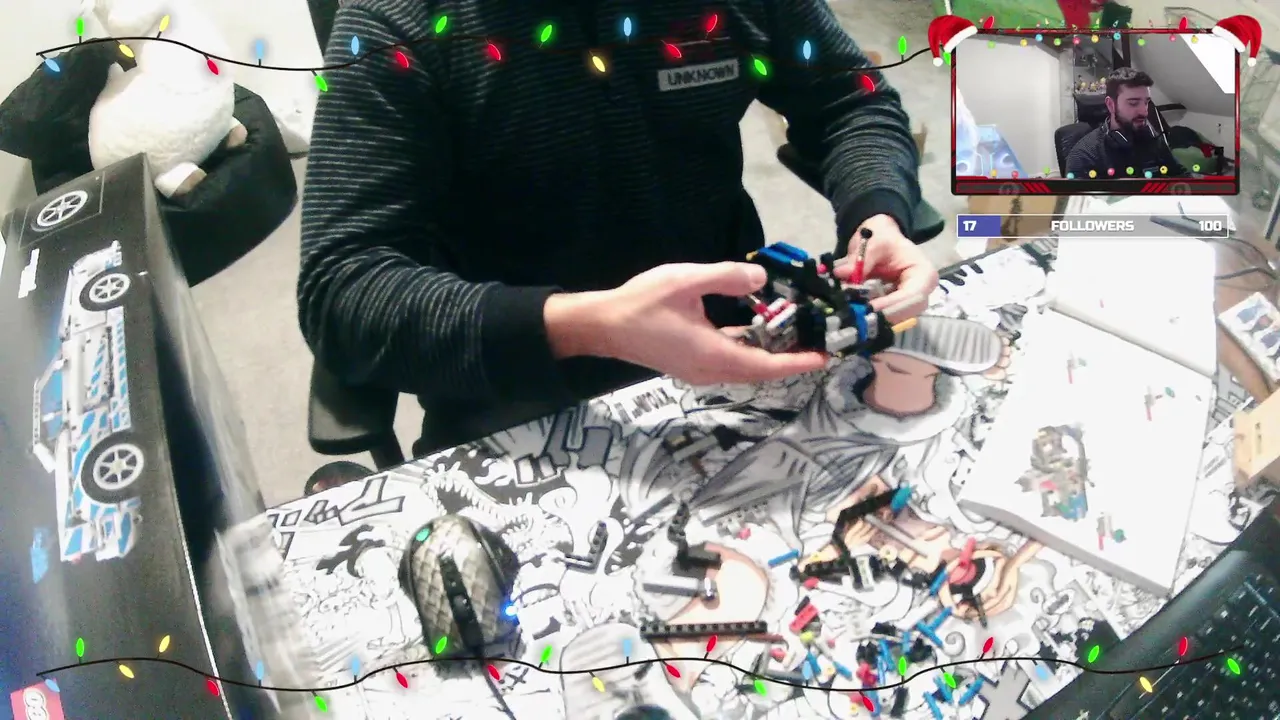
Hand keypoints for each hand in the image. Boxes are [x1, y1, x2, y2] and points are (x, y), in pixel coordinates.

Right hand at [591, 263, 828, 384]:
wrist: (602, 326)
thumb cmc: (641, 303)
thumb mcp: (685, 280)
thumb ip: (725, 278)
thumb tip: (761, 281)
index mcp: (713, 354)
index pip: (766, 365)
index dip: (797, 363)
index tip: (824, 357)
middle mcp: (710, 370)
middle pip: (759, 372)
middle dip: (789, 360)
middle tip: (816, 343)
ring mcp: (698, 371)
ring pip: (743, 369)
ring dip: (768, 356)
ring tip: (793, 337)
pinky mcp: (690, 365)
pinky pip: (729, 363)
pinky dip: (748, 351)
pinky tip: (755, 330)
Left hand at [835, 214, 938, 320]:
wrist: (882, 239)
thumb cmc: (883, 239)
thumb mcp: (872, 245)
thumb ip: (860, 261)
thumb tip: (841, 273)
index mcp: (924, 274)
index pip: (912, 297)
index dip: (891, 305)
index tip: (867, 308)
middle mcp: (923, 292)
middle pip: (906, 313)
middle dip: (881, 316)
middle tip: (856, 317)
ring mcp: (912, 303)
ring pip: (895, 319)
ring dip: (875, 319)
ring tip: (853, 315)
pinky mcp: (898, 308)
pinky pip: (887, 317)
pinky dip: (871, 317)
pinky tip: (856, 313)